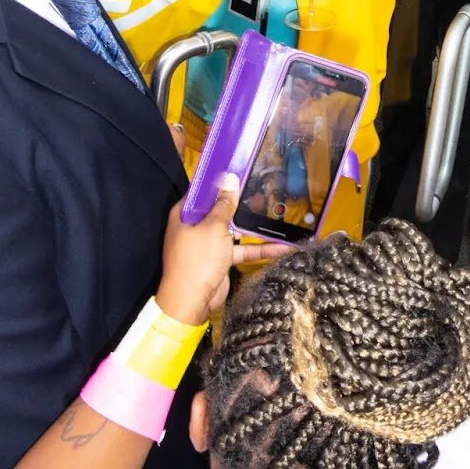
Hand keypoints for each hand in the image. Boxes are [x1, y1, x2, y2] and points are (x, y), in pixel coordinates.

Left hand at [156, 170, 289, 325]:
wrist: (192, 301)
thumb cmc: (197, 260)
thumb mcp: (214, 227)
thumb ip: (225, 204)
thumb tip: (229, 179)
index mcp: (186, 214)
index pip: (202, 190)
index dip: (220, 179)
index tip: (240, 167)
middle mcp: (196, 226)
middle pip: (221, 208)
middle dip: (242, 201)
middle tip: (265, 185)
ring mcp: (210, 242)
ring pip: (235, 228)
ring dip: (255, 225)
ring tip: (278, 212)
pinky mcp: (222, 258)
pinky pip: (243, 249)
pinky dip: (260, 249)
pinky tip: (283, 246)